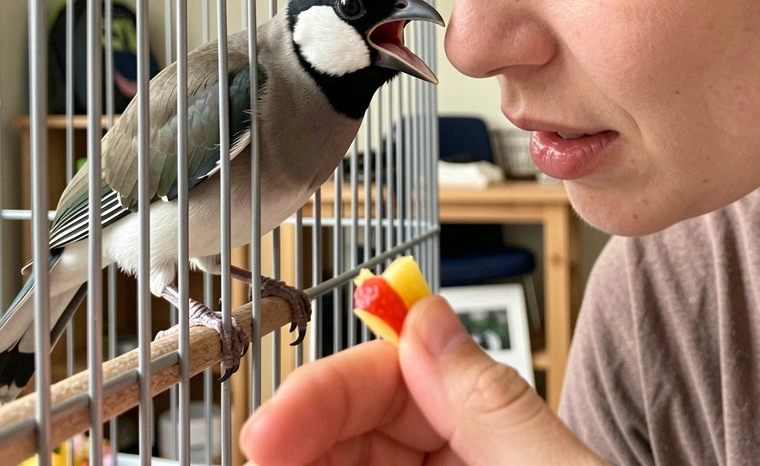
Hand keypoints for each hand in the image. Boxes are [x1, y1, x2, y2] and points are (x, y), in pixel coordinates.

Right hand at [240, 295, 603, 464]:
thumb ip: (493, 399)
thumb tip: (424, 309)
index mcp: (501, 429)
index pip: (398, 378)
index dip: (327, 391)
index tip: (271, 427)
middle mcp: (466, 457)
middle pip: (357, 423)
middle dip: (301, 431)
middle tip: (258, 454)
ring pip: (343, 462)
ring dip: (298, 460)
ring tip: (269, 462)